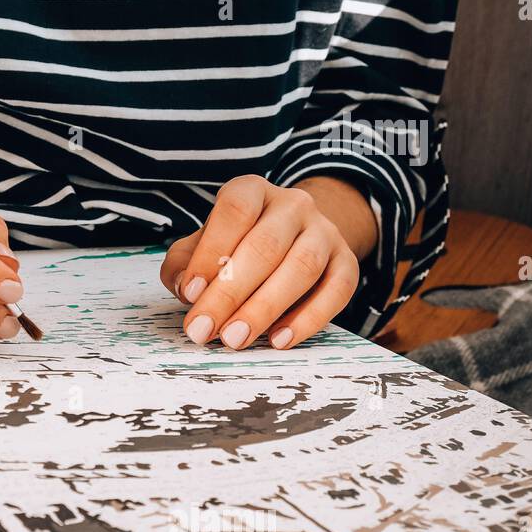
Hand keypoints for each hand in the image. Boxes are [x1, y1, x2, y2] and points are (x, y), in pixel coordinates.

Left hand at [159, 175, 371, 350]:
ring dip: (265, 308)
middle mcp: (292, 205)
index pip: (234, 212)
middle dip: (230, 293)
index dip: (211, 253)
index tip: (189, 293)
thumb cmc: (236, 244)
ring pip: (302, 267)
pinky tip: (279, 340)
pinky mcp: (347, 262)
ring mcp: (325, 231)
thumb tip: (184, 287)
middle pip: (265, 246)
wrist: (294, 237)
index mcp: (252, 191)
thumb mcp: (203, 244)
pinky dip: (309, 319)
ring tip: (236, 338)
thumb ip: (184, 262)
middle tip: (204, 329)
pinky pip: (337, 290)